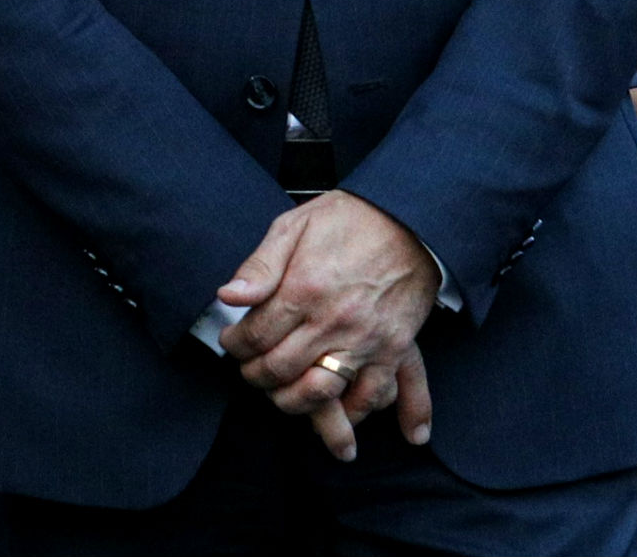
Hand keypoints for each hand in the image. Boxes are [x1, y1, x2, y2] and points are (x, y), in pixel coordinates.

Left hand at [216, 191, 440, 461]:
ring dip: (296, 402)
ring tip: (282, 394)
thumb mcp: (292, 227)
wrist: (408, 221)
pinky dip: (357, 411)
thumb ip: (259, 266)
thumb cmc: (346, 221)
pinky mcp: (394, 349)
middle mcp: (333, 321)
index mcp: (303, 290)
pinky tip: (341, 415)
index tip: (232, 342)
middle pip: (282, 370)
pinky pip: (375, 394)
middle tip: (250, 370)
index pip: (255, 337)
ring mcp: (366, 339)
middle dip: (256, 376)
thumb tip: (228, 295)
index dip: (235, 345)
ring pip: (322, 392)